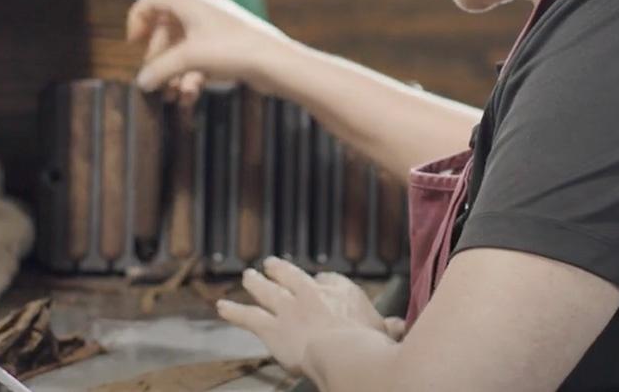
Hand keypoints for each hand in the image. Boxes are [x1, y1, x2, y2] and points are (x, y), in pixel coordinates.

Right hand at [126, 0, 289, 105]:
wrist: (276, 63)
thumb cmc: (233, 50)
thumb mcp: (188, 59)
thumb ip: (159, 69)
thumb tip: (142, 82)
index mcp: (190, 3)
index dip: (138, 18)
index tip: (134, 43)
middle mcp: (202, 12)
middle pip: (166, 30)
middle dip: (158, 58)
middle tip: (154, 80)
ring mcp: (216, 30)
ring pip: (183, 49)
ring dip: (174, 73)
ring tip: (172, 96)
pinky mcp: (228, 48)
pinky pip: (200, 60)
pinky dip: (192, 77)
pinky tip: (190, 96)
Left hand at [217, 257, 402, 375]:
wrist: (343, 354)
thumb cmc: (368, 344)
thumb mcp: (384, 333)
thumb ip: (388, 328)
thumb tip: (398, 326)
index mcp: (341, 290)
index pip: (329, 281)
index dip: (322, 282)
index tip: (319, 281)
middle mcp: (311, 293)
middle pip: (291, 276)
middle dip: (279, 270)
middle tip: (269, 264)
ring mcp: (288, 309)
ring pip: (266, 291)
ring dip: (256, 283)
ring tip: (247, 277)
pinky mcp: (270, 328)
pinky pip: (248, 317)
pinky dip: (233, 311)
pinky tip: (220, 307)